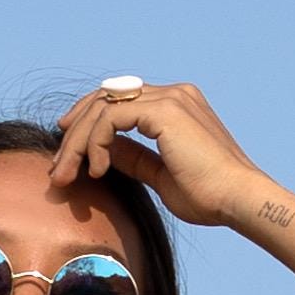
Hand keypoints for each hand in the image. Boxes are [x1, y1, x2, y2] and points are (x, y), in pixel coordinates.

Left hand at [46, 81, 266, 227]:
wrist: (237, 200)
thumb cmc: (209, 197)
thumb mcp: (160, 176)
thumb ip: (135, 159)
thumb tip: (106, 153)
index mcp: (175, 106)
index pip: (119, 101)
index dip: (88, 122)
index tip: (68, 153)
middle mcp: (172, 94)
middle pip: (105, 97)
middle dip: (75, 132)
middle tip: (57, 168)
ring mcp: (169, 98)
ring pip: (103, 105)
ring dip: (77, 141)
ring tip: (66, 174)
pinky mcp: (164, 110)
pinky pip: (111, 117)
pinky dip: (96, 142)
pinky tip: (97, 170)